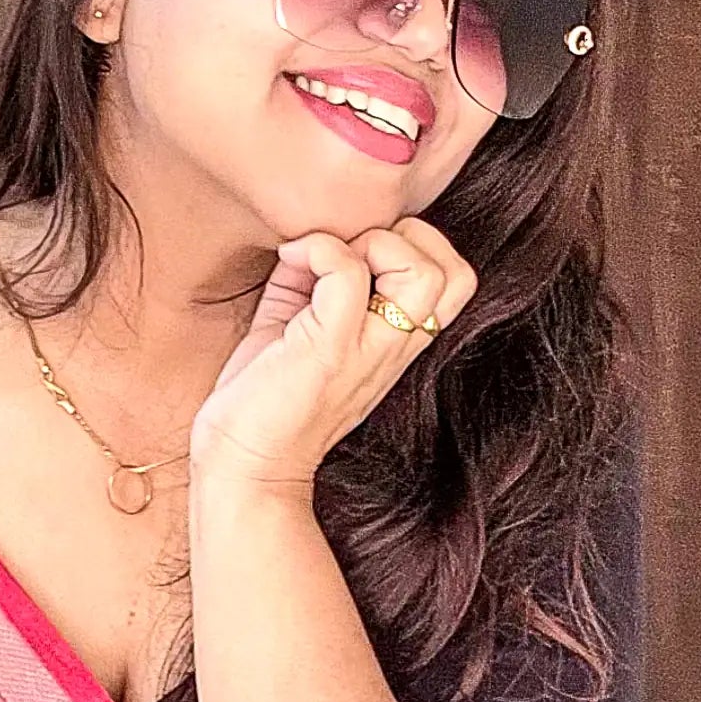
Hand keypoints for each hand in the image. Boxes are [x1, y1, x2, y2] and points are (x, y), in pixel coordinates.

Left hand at [189, 216, 475, 491]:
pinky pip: (346, 272)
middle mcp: (393, 350)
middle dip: (405, 237)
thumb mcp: (299, 323)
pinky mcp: (328, 350)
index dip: (416, 245)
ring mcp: (367, 351)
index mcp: (396, 345)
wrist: (244, 466)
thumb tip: (314, 235)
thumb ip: (316, 277)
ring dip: (373, 243)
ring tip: (324, 260)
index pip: (454, 282)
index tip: (357, 254)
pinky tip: (286, 260)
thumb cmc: (265, 400)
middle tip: (347, 253)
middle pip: (456, 275)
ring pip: (423, 273)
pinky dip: (316, 249)